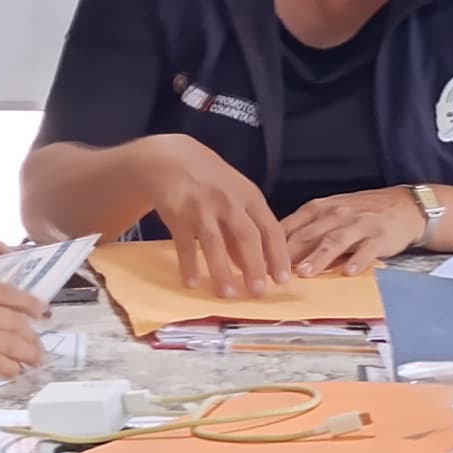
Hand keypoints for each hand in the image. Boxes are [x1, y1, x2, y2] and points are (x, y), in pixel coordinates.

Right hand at [0, 271, 48, 383]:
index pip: (7, 293)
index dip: (29, 303)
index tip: (40, 310)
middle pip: (15, 320)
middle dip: (32, 334)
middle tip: (39, 343)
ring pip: (12, 342)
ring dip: (28, 352)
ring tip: (34, 360)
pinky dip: (10, 368)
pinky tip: (14, 372)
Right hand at [143, 139, 292, 299]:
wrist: (170, 159)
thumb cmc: (209, 181)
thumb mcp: (234, 196)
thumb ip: (243, 228)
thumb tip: (250, 266)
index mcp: (249, 196)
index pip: (271, 228)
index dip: (278, 255)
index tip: (282, 279)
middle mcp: (228, 200)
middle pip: (246, 236)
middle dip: (254, 266)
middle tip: (258, 292)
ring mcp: (201, 207)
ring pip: (215, 243)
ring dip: (222, 271)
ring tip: (228, 294)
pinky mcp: (177, 214)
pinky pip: (184, 244)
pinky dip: (189, 265)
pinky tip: (193, 282)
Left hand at [282, 188, 431, 279]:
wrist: (404, 205)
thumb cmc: (361, 212)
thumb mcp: (330, 213)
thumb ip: (305, 230)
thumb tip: (272, 252)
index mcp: (319, 209)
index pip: (290, 225)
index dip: (271, 244)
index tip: (256, 262)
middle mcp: (336, 214)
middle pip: (308, 234)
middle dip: (289, 253)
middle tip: (272, 272)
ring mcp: (358, 225)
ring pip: (334, 240)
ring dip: (318, 257)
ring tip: (305, 273)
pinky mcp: (379, 236)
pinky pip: (367, 250)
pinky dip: (358, 261)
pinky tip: (349, 272)